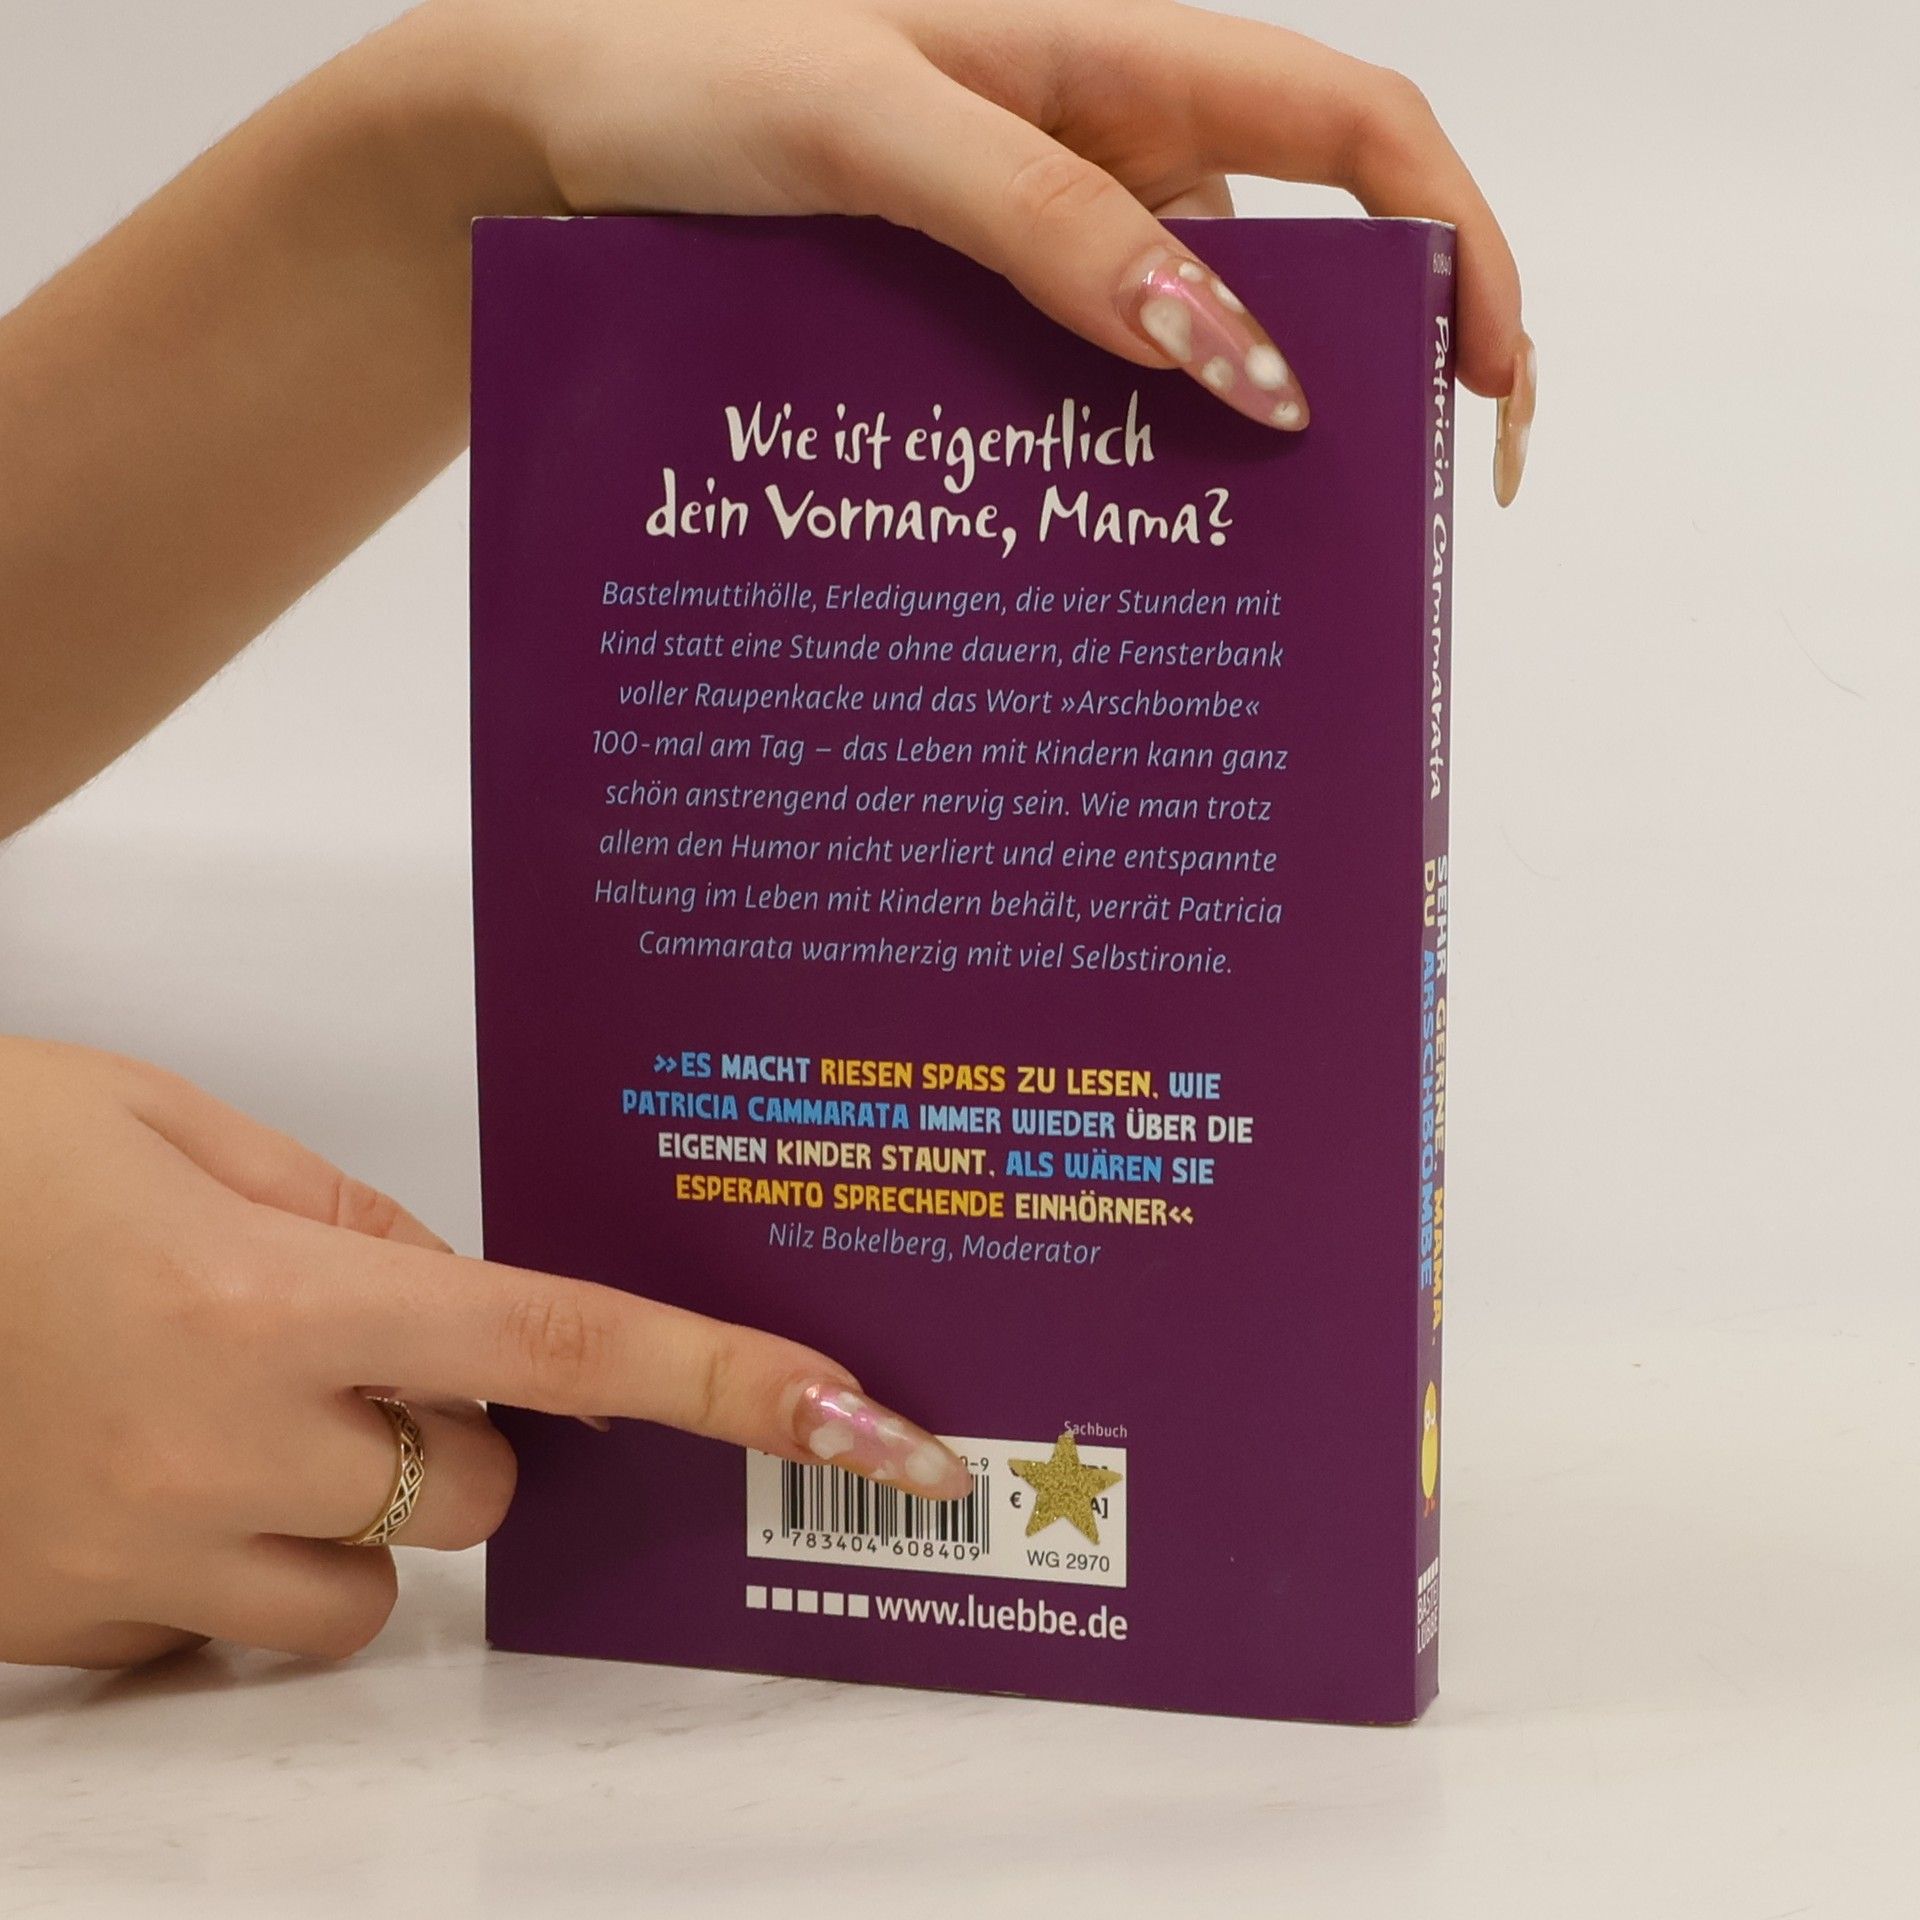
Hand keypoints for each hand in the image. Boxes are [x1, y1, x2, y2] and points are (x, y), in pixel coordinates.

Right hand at [0, 1037, 967, 1667]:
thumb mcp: (174, 1126)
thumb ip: (341, 1207)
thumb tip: (453, 1286)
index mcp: (282, 1292)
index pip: (560, 1342)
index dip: (721, 1379)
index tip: (856, 1418)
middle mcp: (231, 1445)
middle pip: (474, 1493)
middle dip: (452, 1434)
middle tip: (344, 1351)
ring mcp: (144, 1557)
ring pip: (367, 1591)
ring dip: (344, 1516)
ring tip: (219, 1415)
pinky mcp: (66, 1633)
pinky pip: (229, 1631)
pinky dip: (226, 1569)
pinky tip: (134, 1473)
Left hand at [421, 0, 1531, 489]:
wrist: (542, 137)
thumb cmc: (684, 79)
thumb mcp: (872, 126)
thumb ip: (1047, 220)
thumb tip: (1236, 360)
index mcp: (1122, 57)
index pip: (1358, 129)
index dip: (1464, 243)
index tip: (1491, 388)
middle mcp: (1106, 152)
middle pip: (1306, 258)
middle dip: (1370, 381)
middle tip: (1369, 537)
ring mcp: (1042, 248)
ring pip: (1191, 351)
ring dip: (1231, 455)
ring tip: (1239, 581)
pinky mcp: (973, 323)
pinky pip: (1080, 397)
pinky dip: (1113, 471)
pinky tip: (1103, 552)